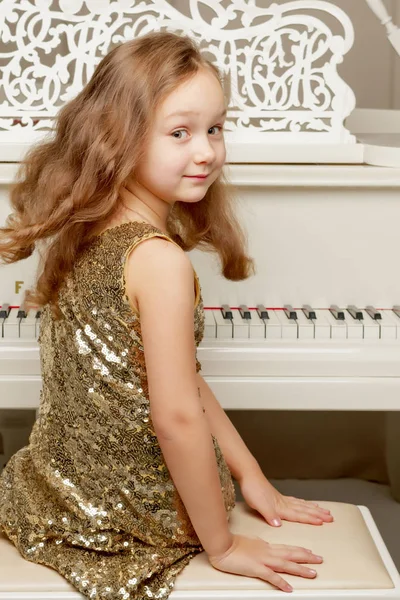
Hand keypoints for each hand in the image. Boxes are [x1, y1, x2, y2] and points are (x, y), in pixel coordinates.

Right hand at [208, 533, 322, 592]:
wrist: (222, 545)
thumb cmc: (232, 544)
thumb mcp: (249, 541)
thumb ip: (259, 544)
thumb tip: (265, 544)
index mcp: (265, 545)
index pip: (286, 548)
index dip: (299, 550)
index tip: (310, 552)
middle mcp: (267, 551)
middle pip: (290, 554)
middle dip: (306, 557)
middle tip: (320, 560)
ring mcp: (263, 560)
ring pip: (286, 564)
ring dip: (300, 569)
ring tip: (313, 573)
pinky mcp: (256, 569)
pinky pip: (271, 577)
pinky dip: (281, 582)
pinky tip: (289, 588)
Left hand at [239, 468, 333, 526]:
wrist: (248, 475)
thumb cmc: (253, 490)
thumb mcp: (259, 505)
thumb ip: (269, 515)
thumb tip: (279, 525)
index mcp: (281, 507)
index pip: (299, 515)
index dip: (311, 519)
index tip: (323, 522)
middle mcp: (284, 503)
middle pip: (304, 509)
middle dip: (317, 514)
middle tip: (331, 517)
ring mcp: (281, 498)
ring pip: (301, 504)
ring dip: (312, 508)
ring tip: (323, 509)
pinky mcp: (277, 495)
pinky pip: (294, 501)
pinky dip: (301, 503)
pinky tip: (304, 503)